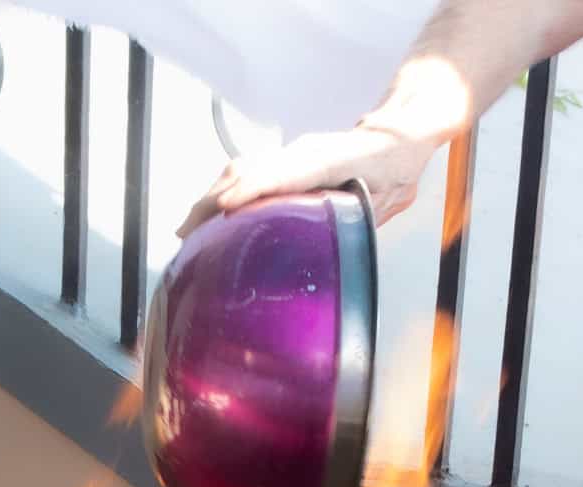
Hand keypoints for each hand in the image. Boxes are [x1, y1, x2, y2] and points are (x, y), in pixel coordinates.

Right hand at [177, 124, 432, 237]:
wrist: (395, 138)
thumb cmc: (392, 168)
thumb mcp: (388, 198)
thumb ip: (362, 218)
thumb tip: (340, 251)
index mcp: (330, 159)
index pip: (284, 171)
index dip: (252, 188)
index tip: (224, 207)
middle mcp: (302, 152)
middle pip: (249, 170)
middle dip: (214, 199)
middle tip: (188, 233)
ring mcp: (290, 154)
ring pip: (242, 170)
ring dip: (210, 197)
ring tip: (187, 230)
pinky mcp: (285, 161)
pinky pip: (248, 173)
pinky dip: (224, 192)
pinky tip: (209, 214)